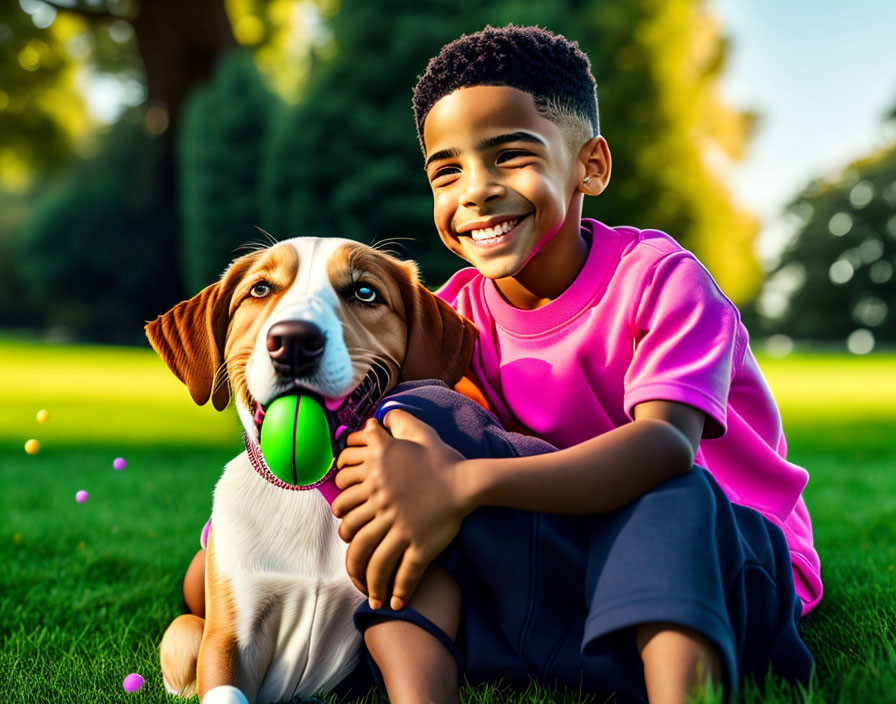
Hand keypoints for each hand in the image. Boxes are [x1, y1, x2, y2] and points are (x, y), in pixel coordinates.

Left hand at [331, 410, 468, 609]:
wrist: (467, 481)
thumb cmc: (441, 458)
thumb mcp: (416, 432)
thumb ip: (394, 423)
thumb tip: (378, 417)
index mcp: (377, 480)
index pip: (343, 506)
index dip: (341, 519)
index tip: (346, 528)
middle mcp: (383, 505)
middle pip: (353, 538)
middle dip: (350, 556)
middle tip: (354, 563)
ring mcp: (401, 528)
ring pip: (374, 562)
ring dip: (369, 583)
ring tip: (370, 595)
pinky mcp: (420, 546)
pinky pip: (404, 575)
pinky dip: (398, 592)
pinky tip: (394, 603)